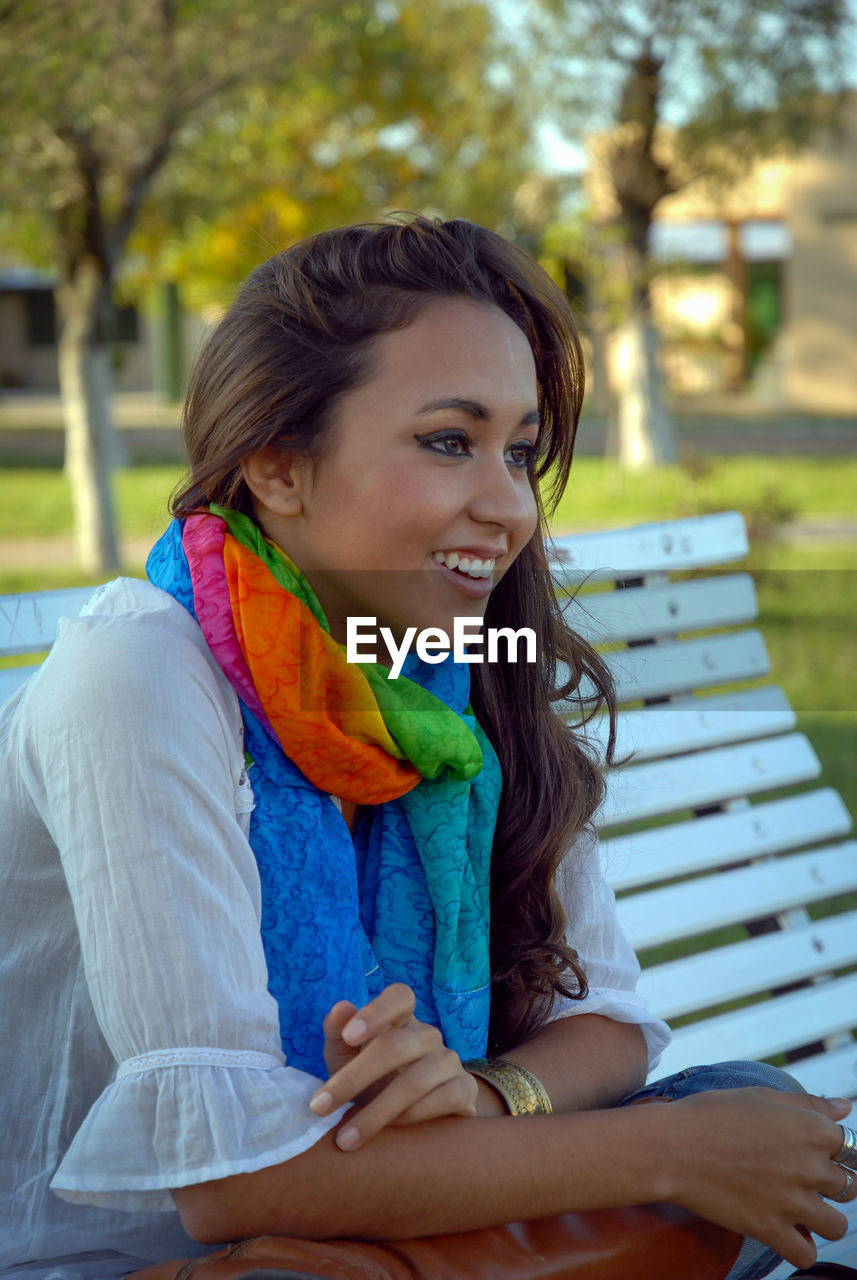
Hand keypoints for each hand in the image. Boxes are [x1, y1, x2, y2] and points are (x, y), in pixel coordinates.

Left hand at [309, 983, 478, 1150]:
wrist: (408, 1114)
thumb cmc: (369, 1076)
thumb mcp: (344, 1055)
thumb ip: (337, 1032)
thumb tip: (341, 1008)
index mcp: (401, 1017)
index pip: (399, 997)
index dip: (375, 1012)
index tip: (348, 1037)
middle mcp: (428, 1035)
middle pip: (396, 1046)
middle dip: (354, 1079)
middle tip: (320, 1107)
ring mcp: (449, 1061)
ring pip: (416, 1081)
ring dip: (376, 1112)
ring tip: (345, 1138)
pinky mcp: (464, 1090)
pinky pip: (443, 1100)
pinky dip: (412, 1117)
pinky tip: (389, 1131)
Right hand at [662, 1088, 854, 1269]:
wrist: (672, 1147)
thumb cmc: (712, 1114)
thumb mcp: (761, 1096)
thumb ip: (808, 1103)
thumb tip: (843, 1107)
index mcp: (812, 1129)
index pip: (849, 1147)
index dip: (831, 1149)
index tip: (809, 1151)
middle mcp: (811, 1166)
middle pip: (848, 1186)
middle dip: (828, 1183)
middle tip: (797, 1177)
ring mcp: (793, 1202)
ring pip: (837, 1226)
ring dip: (822, 1218)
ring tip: (798, 1208)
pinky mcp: (771, 1229)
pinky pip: (807, 1254)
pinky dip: (800, 1247)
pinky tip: (785, 1232)